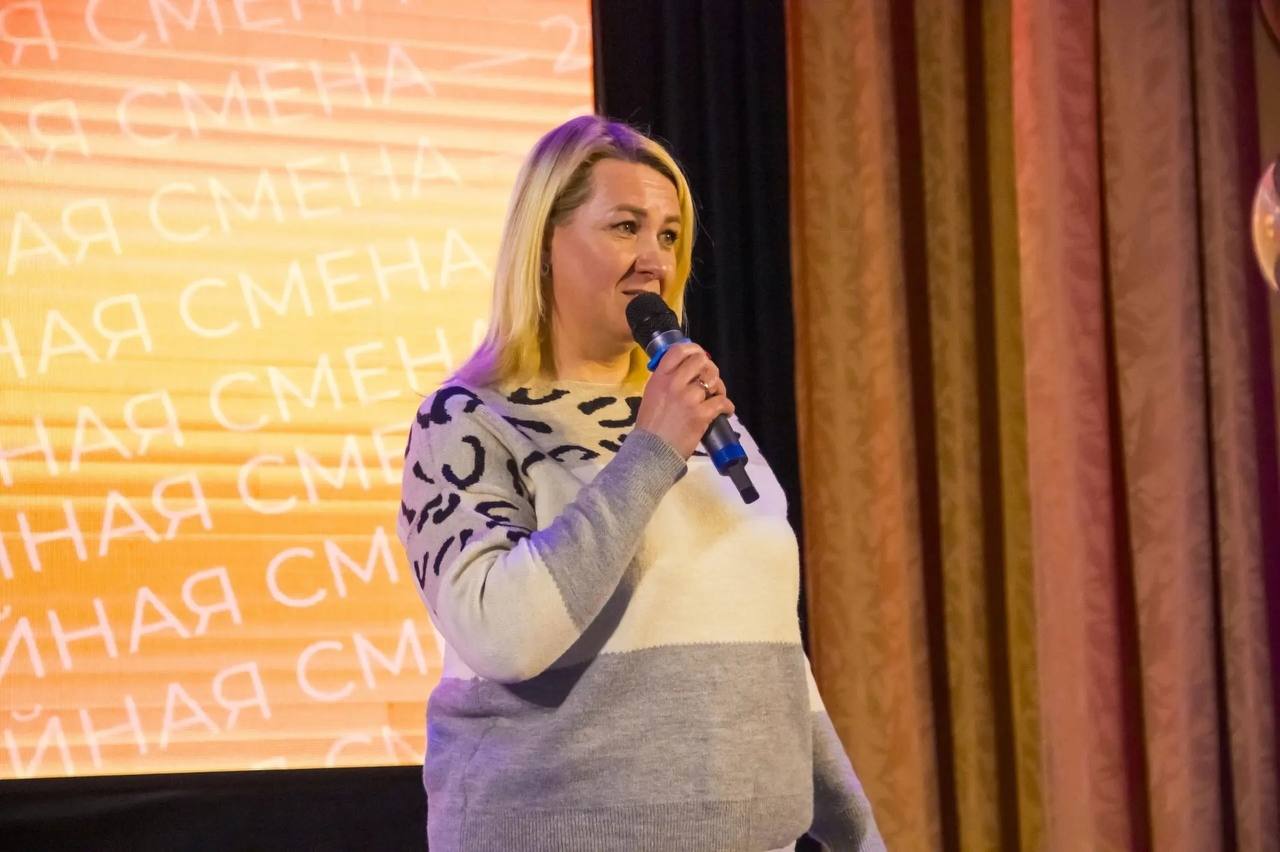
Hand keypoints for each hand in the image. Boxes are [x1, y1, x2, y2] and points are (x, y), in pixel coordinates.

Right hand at [634, 342, 734, 458]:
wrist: (651, 451)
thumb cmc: (650, 425)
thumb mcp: (652, 395)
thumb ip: (666, 380)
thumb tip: (685, 372)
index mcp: (660, 377)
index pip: (679, 350)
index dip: (694, 349)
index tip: (700, 356)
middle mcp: (674, 383)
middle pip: (701, 361)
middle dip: (710, 369)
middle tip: (710, 381)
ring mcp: (688, 398)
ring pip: (714, 381)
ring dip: (720, 388)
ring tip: (717, 397)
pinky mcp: (701, 414)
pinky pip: (722, 401)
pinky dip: (727, 406)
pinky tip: (725, 411)